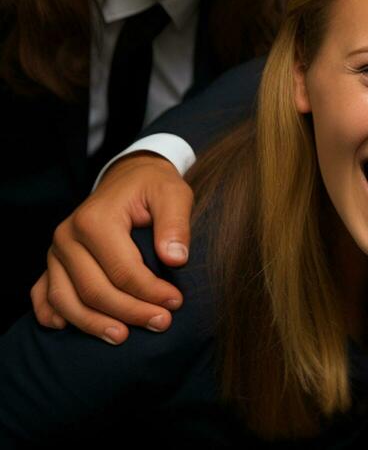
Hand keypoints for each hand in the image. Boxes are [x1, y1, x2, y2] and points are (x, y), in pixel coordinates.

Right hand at [32, 153, 194, 342]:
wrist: (129, 178)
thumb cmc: (153, 188)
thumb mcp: (173, 193)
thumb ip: (176, 224)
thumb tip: (176, 260)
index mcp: (95, 220)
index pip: (122, 270)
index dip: (150, 292)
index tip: (175, 303)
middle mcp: (67, 237)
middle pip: (94, 290)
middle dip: (129, 312)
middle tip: (160, 324)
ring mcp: (55, 252)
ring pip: (66, 299)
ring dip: (93, 324)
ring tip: (121, 338)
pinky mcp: (53, 262)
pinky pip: (43, 294)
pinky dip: (51, 314)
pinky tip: (66, 330)